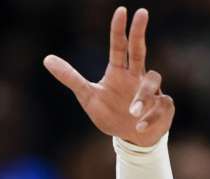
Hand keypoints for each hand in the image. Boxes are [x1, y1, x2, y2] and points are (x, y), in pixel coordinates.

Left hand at [44, 7, 173, 146]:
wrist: (131, 136)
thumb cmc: (110, 112)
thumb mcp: (87, 95)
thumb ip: (70, 77)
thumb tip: (46, 59)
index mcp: (119, 71)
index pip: (119, 46)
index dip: (119, 29)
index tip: (121, 10)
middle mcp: (137, 76)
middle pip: (139, 50)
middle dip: (139, 32)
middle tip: (141, 12)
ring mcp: (152, 90)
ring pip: (152, 81)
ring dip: (143, 95)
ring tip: (132, 111)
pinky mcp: (163, 107)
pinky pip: (160, 108)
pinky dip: (150, 118)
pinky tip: (139, 127)